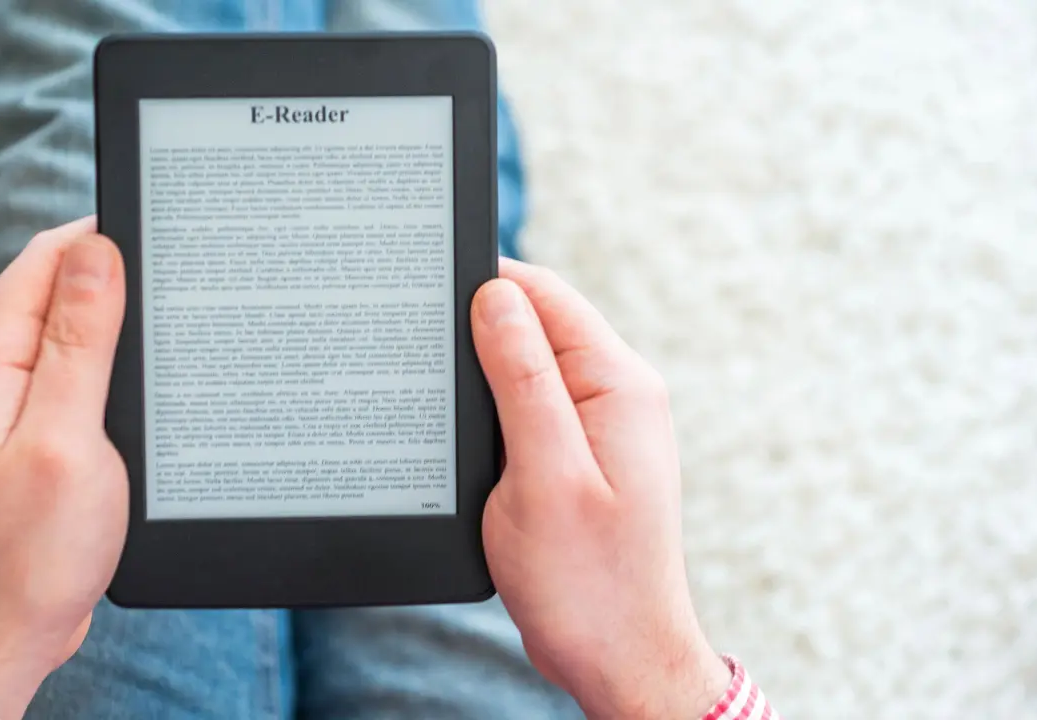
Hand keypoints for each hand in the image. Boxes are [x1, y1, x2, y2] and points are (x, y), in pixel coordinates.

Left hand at [0, 217, 127, 719]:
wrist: (3, 633)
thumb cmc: (31, 551)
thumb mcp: (66, 436)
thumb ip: (78, 340)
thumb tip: (94, 251)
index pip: (44, 258)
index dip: (103, 234)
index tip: (163, 230)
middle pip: (55, 289)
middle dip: (116, 275)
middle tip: (183, 281)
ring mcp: (6, 406)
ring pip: (66, 333)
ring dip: (115, 324)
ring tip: (171, 328)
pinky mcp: (29, 436)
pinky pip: (70, 377)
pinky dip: (108, 368)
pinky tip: (145, 385)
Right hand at [472, 258, 731, 719]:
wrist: (618, 657)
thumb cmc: (588, 581)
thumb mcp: (545, 472)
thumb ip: (522, 378)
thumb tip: (496, 296)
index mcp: (618, 385)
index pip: (547, 295)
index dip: (486, 283)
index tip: (428, 289)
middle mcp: (617, 396)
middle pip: (537, 327)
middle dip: (479, 330)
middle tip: (417, 348)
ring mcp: (601, 427)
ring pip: (528, 368)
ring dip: (484, 375)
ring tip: (434, 393)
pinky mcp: (580, 458)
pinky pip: (531, 410)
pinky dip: (494, 413)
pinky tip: (463, 437)